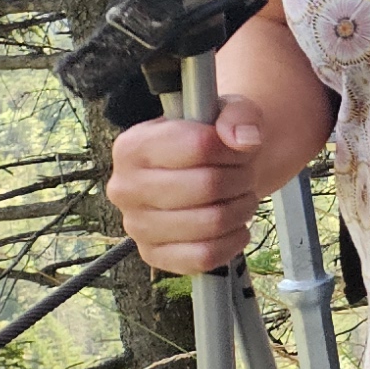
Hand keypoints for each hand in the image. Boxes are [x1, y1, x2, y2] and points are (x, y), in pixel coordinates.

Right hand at [105, 97, 286, 272]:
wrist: (204, 174)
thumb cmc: (209, 142)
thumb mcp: (224, 112)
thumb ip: (238, 115)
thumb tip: (244, 141)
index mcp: (133, 146)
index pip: (199, 146)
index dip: (232, 149)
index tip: (236, 149)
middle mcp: (125, 188)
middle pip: (208, 186)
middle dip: (240, 179)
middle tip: (242, 175)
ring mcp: (136, 226)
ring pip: (211, 223)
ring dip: (241, 209)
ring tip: (238, 197)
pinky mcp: (154, 255)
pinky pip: (205, 256)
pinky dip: (232, 241)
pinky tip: (233, 225)